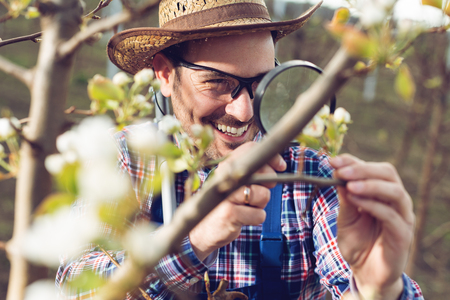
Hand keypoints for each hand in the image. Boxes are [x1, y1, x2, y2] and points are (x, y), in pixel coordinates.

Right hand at [189, 142, 286, 260]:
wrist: (202, 230)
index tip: (281, 167)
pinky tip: (242, 218)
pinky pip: (259, 215)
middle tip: (256, 194)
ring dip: (260, 205)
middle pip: (263, 172)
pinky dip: (256, 218)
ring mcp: (227, 195)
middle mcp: (224, 176)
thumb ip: (253, 172)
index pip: (252, 149)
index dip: (271, 157)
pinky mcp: (230, 214)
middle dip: (268, 184)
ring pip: (263, 195)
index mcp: (226, 166)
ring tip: (245, 207)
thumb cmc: (225, 204)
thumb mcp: (235, 183)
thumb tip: (280, 166)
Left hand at [330, 154, 414, 299]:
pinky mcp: (403, 235)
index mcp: (382, 193)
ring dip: (370, 184)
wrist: (365, 273)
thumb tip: (337, 173)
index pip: (373, 168)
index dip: (353, 161)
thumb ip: (345, 198)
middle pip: (388, 173)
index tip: (332, 160)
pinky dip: (372, 205)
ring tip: (348, 185)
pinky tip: (354, 200)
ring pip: (395, 191)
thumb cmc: (357, 243)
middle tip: (341, 171)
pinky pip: (391, 215)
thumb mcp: (345, 217)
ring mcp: (402, 217)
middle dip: (363, 169)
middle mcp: (396, 202)